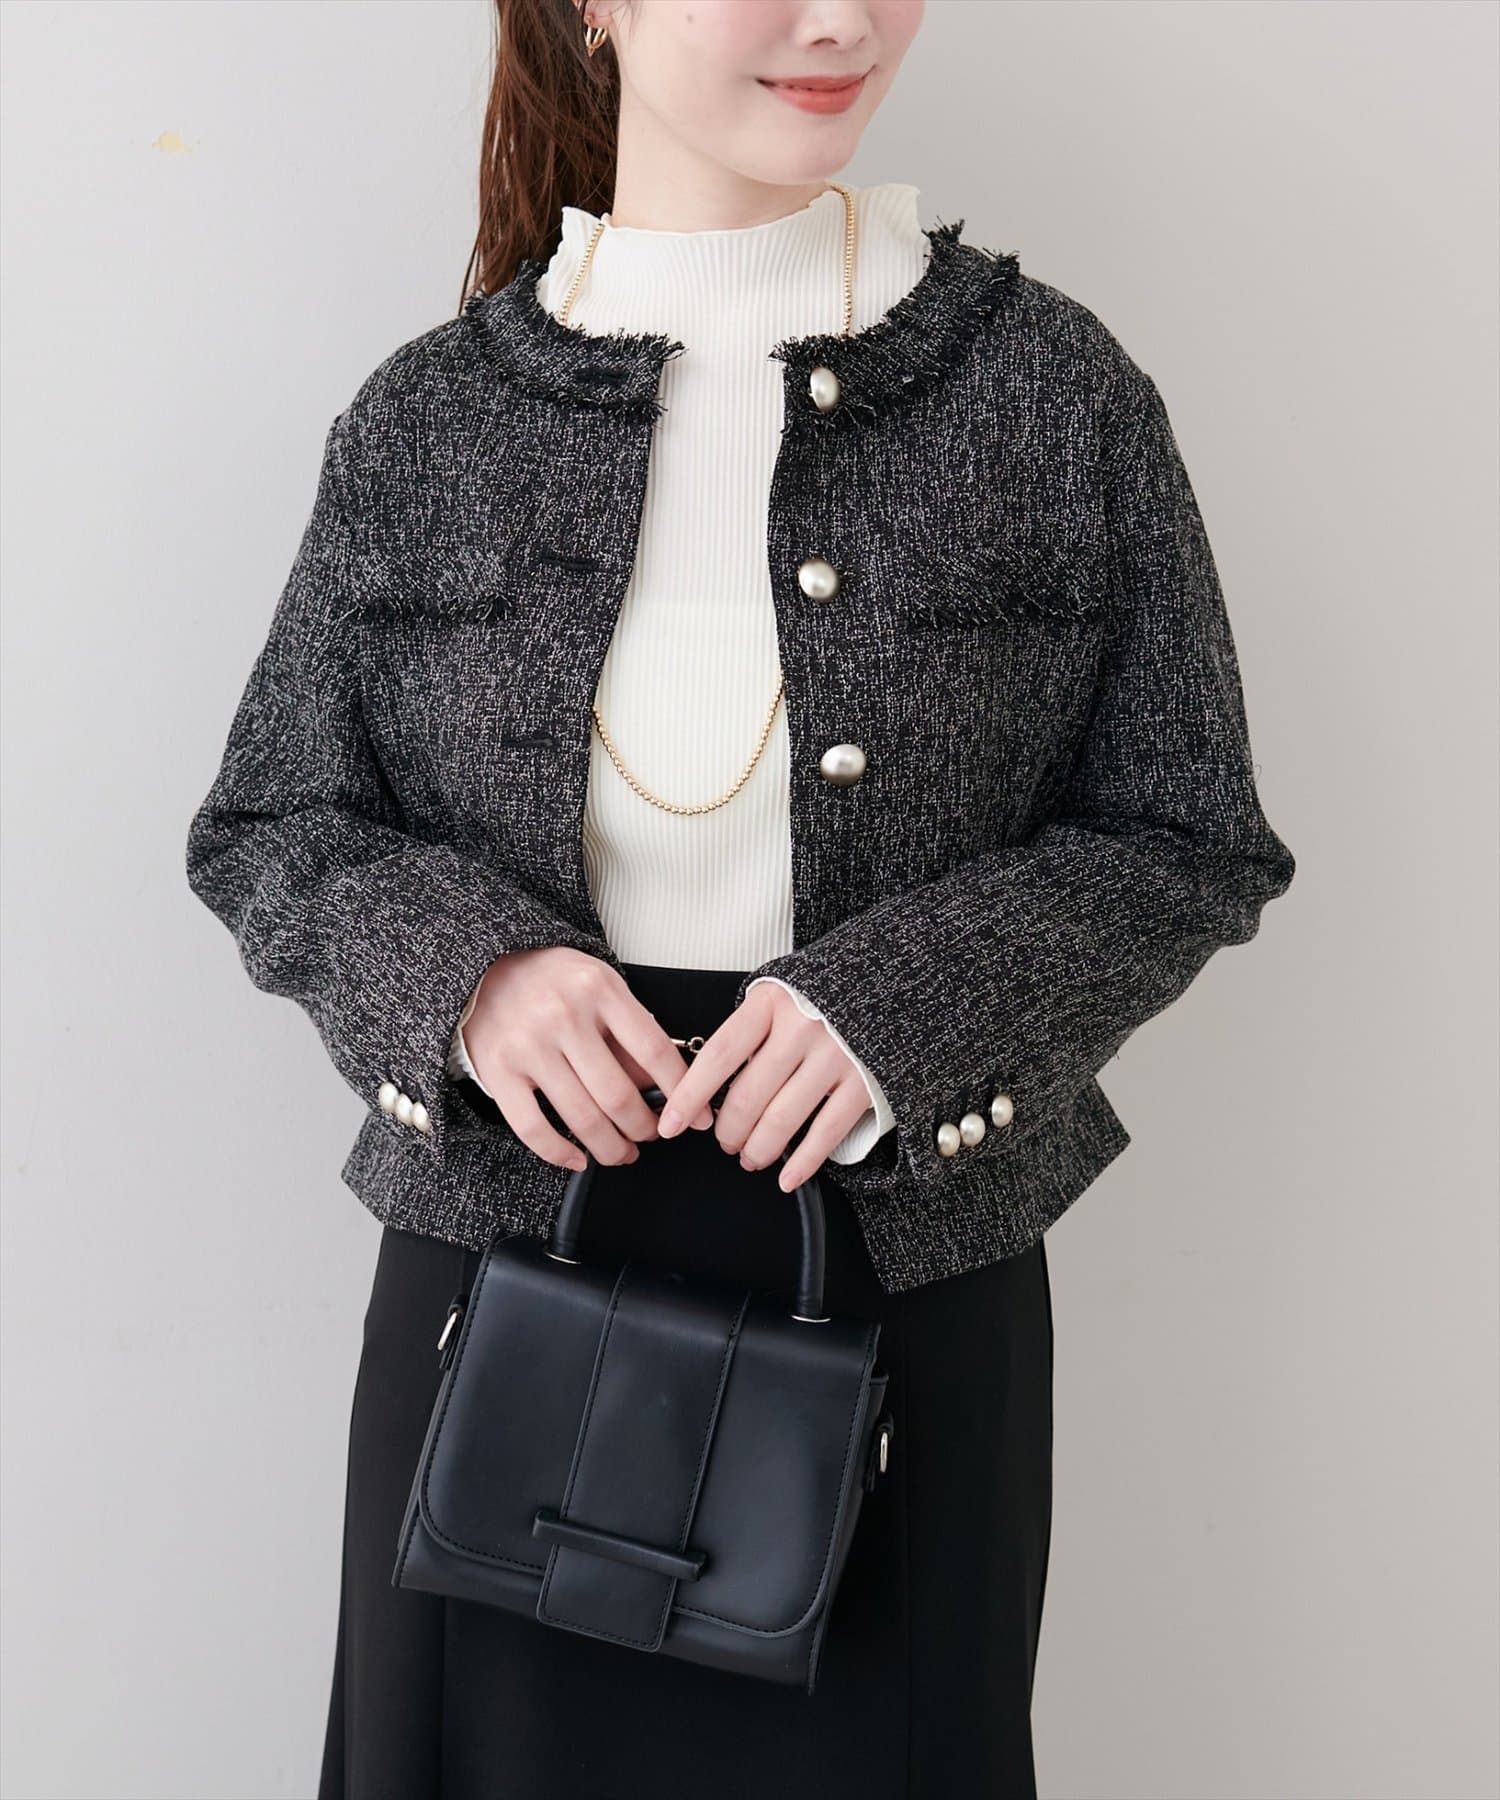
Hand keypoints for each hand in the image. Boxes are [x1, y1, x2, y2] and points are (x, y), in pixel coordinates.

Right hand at [464, 947, 713, 1171]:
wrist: (484, 966)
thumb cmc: (552, 981)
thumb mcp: (601, 988)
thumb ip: (630, 1034)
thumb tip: (666, 1092)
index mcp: (600, 989)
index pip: (655, 1052)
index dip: (683, 1093)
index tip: (696, 1117)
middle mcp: (563, 1016)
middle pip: (619, 1094)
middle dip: (644, 1128)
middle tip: (651, 1137)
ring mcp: (528, 1046)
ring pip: (582, 1117)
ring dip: (610, 1147)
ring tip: (622, 1153)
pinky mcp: (498, 1072)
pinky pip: (534, 1128)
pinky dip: (560, 1153)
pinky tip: (578, 1159)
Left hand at [656, 982, 873, 1191]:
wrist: (891, 979)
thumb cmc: (823, 994)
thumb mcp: (779, 993)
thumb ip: (750, 1030)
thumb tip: (712, 1084)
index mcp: (771, 1002)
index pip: (718, 1056)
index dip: (690, 1095)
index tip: (671, 1123)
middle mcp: (802, 1027)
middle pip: (748, 1096)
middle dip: (728, 1131)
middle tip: (725, 1142)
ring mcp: (836, 1055)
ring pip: (782, 1120)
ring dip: (758, 1149)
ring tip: (751, 1157)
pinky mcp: (865, 1082)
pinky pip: (826, 1133)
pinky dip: (803, 1162)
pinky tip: (787, 1176)